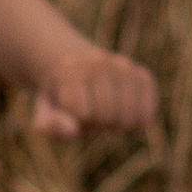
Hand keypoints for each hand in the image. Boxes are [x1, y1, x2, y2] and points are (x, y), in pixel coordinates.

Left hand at [28, 43, 159, 140]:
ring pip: (126, 119)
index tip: (71, 111)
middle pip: (105, 116)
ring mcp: (124, 67)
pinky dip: (135, 124)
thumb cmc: (62, 99)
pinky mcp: (143, 76)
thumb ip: (49, 127)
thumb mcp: (45, 114)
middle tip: (89, 113)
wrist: (79, 70)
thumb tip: (72, 130)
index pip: (82, 115)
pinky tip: (123, 113)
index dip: (76, 123)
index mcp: (70, 68)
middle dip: (96, 125)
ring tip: (105, 112)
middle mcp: (99, 61)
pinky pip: (146, 116)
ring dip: (115, 127)